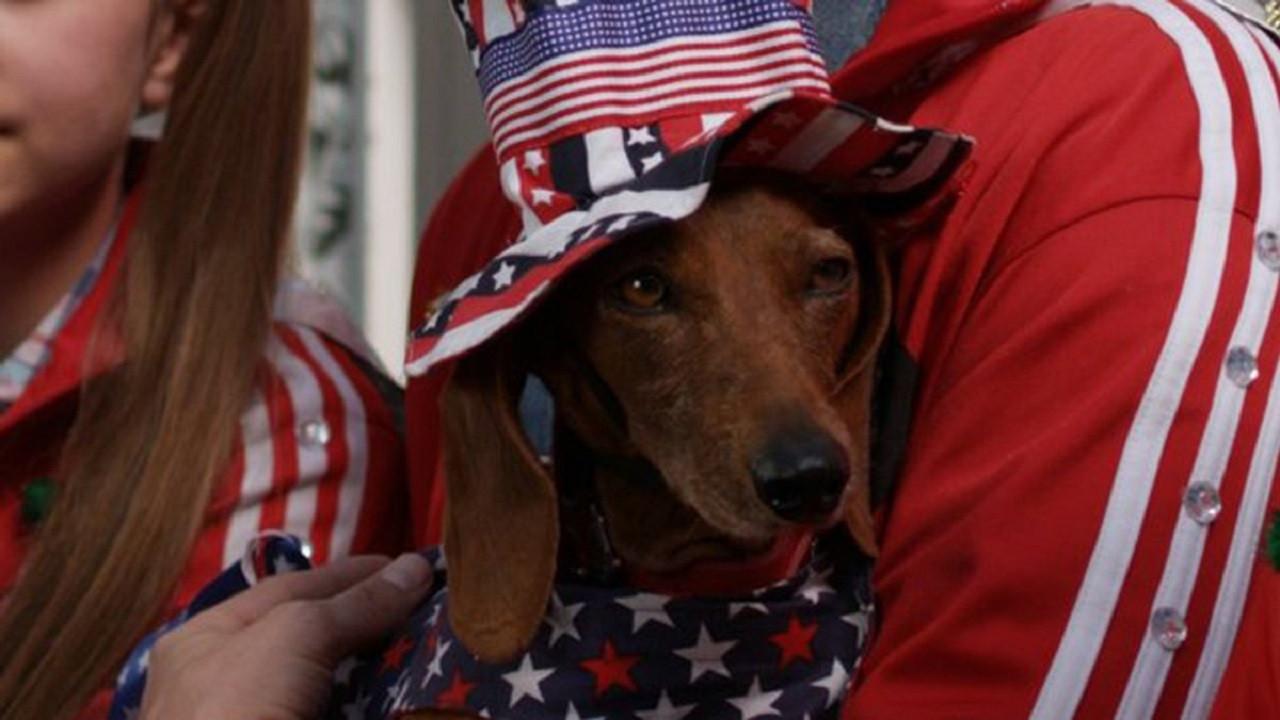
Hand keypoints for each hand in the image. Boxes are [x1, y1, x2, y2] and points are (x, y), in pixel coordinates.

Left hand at [140, 553, 433, 719]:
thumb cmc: (239, 707)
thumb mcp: (295, 634)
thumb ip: (353, 602)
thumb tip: (416, 568)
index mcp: (206, 640)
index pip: (290, 588)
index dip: (350, 573)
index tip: (407, 567)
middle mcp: (229, 680)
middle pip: (313, 637)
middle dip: (369, 621)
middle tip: (427, 605)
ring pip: (332, 685)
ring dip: (380, 668)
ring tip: (431, 645)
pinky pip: (345, 715)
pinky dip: (378, 705)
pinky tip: (411, 692)